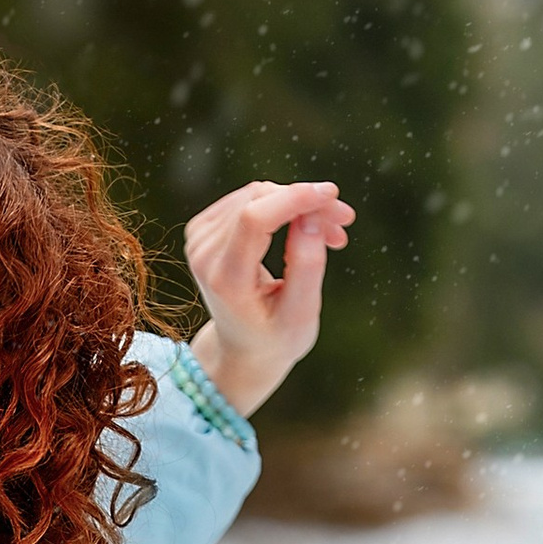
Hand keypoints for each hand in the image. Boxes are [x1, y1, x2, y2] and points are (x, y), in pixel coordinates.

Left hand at [184, 177, 354, 418]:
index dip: (295, 198)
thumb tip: (312, 215)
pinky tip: (305, 228)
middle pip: (259, 201)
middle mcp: (204, 255)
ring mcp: (198, 239)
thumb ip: (307, 265)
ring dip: (299, 204)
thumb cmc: (276, 336)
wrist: (242, 349)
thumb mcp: (301, 313)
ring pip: (258, 194)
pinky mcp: (203, 228)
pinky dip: (282, 207)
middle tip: (344, 221)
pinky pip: (250, 199)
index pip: (254, 219)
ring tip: (329, 232)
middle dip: (306, 202)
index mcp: (225, 279)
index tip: (332, 195)